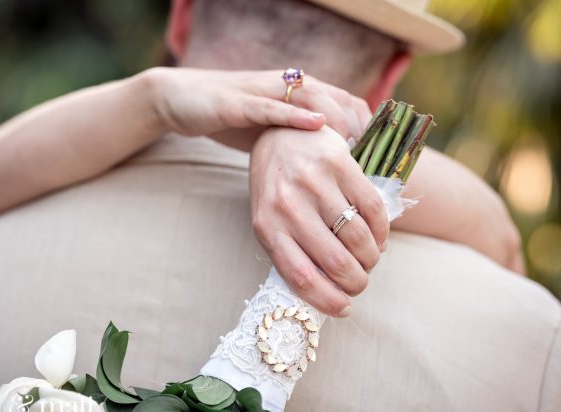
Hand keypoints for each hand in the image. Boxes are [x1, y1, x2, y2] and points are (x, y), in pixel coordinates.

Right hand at [148, 67, 370, 149]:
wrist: (181, 99)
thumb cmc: (231, 118)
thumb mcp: (272, 129)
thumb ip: (299, 142)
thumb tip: (329, 175)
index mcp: (298, 93)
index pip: (345, 102)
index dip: (368, 126)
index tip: (381, 155)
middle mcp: (286, 85)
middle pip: (338, 97)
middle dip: (361, 125)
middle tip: (375, 156)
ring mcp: (262, 91)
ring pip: (311, 96)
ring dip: (336, 119)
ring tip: (355, 143)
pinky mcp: (237, 102)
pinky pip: (270, 106)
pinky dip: (295, 114)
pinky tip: (315, 125)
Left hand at [250, 126, 388, 316]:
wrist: (278, 135)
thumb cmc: (276, 187)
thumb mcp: (270, 219)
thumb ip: (290, 250)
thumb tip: (325, 291)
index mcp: (267, 227)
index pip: (301, 277)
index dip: (328, 300)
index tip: (344, 308)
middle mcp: (288, 205)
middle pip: (335, 263)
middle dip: (357, 282)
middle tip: (361, 283)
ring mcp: (314, 183)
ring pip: (358, 238)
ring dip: (371, 258)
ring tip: (369, 260)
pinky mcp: (339, 163)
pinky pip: (372, 209)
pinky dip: (382, 231)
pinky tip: (378, 238)